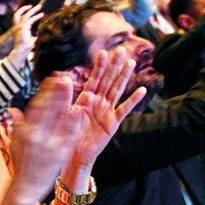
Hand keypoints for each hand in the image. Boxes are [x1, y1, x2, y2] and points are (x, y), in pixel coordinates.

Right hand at [8, 4, 42, 68]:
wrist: (21, 51)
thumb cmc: (25, 47)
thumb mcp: (30, 38)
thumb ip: (34, 34)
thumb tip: (42, 32)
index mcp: (17, 28)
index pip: (18, 17)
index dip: (24, 12)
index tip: (30, 9)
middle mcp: (17, 26)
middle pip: (19, 14)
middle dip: (26, 8)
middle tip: (35, 6)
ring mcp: (19, 27)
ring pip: (26, 15)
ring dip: (33, 10)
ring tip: (40, 6)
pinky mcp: (23, 27)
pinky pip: (31, 20)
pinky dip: (37, 17)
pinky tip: (42, 15)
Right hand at [8, 76, 82, 202]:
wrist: (25, 187)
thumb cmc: (20, 164)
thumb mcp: (14, 142)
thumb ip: (16, 125)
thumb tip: (12, 110)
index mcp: (24, 131)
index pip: (36, 106)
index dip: (45, 91)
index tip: (52, 79)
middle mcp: (35, 135)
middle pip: (47, 108)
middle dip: (57, 91)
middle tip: (66, 78)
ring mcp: (47, 145)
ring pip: (58, 118)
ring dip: (66, 101)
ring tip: (74, 87)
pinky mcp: (58, 154)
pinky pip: (67, 135)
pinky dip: (73, 123)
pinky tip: (79, 111)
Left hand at [67, 47, 144, 166]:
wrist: (74, 154)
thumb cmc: (68, 133)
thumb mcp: (64, 113)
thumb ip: (64, 97)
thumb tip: (62, 78)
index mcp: (86, 99)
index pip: (94, 79)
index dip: (99, 66)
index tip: (103, 52)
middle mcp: (98, 102)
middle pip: (108, 81)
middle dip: (114, 66)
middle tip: (121, 50)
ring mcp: (106, 112)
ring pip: (116, 91)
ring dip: (124, 77)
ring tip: (131, 63)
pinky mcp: (112, 123)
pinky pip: (124, 110)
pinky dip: (133, 100)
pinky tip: (141, 90)